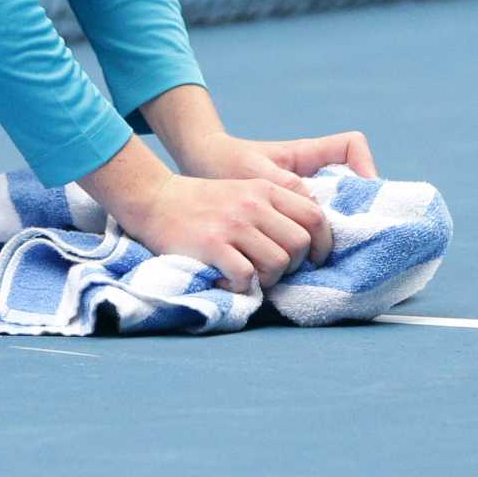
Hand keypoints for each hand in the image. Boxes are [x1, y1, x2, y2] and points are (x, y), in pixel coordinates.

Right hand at [102, 171, 323, 291]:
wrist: (155, 200)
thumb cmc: (204, 203)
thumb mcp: (245, 192)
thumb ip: (275, 209)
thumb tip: (309, 242)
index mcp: (265, 189)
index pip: (314, 216)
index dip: (322, 244)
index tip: (312, 260)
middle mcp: (253, 204)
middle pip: (299, 245)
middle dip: (292, 266)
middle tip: (272, 270)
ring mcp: (233, 225)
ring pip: (277, 264)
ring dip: (267, 280)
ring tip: (248, 275)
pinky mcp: (212, 245)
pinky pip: (246, 277)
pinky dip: (240, 287)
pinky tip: (226, 280)